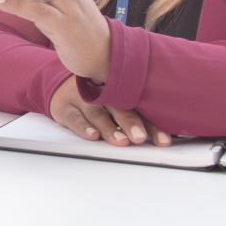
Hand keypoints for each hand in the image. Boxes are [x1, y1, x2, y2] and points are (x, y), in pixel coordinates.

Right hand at [49, 77, 170, 146]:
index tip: (163, 141)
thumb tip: (168, 135)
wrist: (58, 83)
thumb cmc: (95, 95)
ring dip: (109, 128)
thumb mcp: (114, 95)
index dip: (152, 124)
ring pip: (97, 113)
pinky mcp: (64, 107)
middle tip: (140, 138)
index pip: (139, 107)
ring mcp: (81, 98)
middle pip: (119, 107)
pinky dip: (83, 127)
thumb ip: (136, 110)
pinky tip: (93, 136)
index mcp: (118, 88)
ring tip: (121, 141)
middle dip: (131, 124)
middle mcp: (101, 92)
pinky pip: (74, 117)